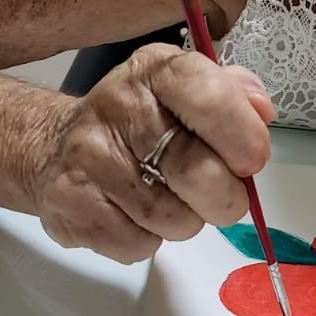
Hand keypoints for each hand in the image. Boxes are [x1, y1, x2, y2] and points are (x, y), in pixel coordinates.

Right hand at [32, 43, 273, 263]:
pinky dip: (149, 241)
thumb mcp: (185, 92)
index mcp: (155, 71)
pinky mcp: (69, 202)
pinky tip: (135, 215)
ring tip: (171, 201)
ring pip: (171, 218)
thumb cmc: (139, 122)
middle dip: (226, 198)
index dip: (243, 136)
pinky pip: (137, 244)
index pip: (209, 97)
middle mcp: (118, 106)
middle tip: (223, 198)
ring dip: (186, 221)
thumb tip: (261, 111)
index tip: (252, 160)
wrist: (54, 146)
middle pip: (196, 170)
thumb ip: (232, 96)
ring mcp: (89, 156)